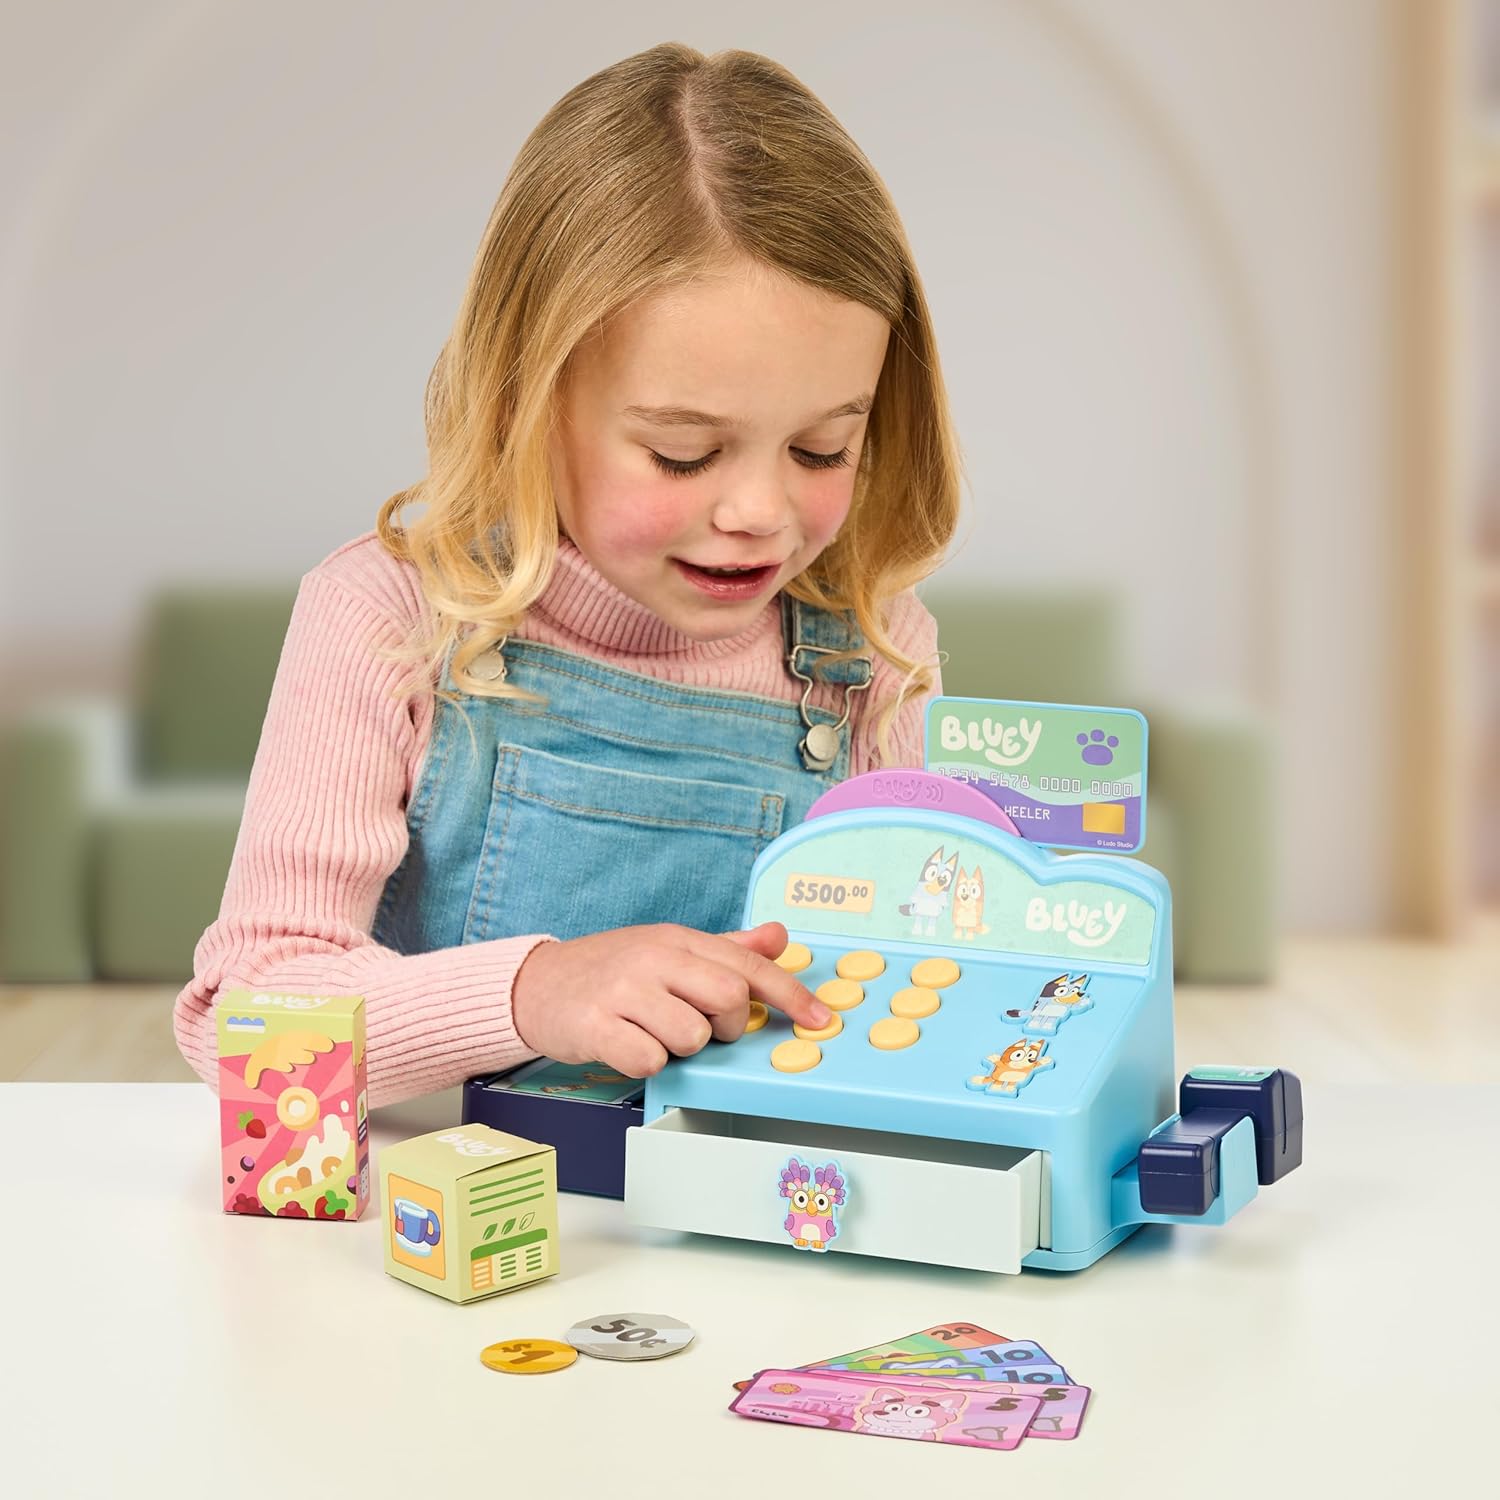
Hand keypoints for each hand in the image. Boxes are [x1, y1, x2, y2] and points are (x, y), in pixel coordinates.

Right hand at [509, 920, 828, 1076]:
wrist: (536, 985)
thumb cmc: (610, 971)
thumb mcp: (668, 950)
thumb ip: (725, 949)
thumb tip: (779, 937)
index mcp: (676, 940)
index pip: (747, 964)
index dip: (789, 993)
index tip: (819, 1019)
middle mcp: (653, 959)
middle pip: (728, 998)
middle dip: (726, 1024)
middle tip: (700, 1026)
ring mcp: (623, 992)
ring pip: (691, 1036)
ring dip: (682, 1047)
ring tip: (654, 1032)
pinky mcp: (595, 1026)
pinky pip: (648, 1059)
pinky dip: (646, 1063)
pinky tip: (627, 1046)